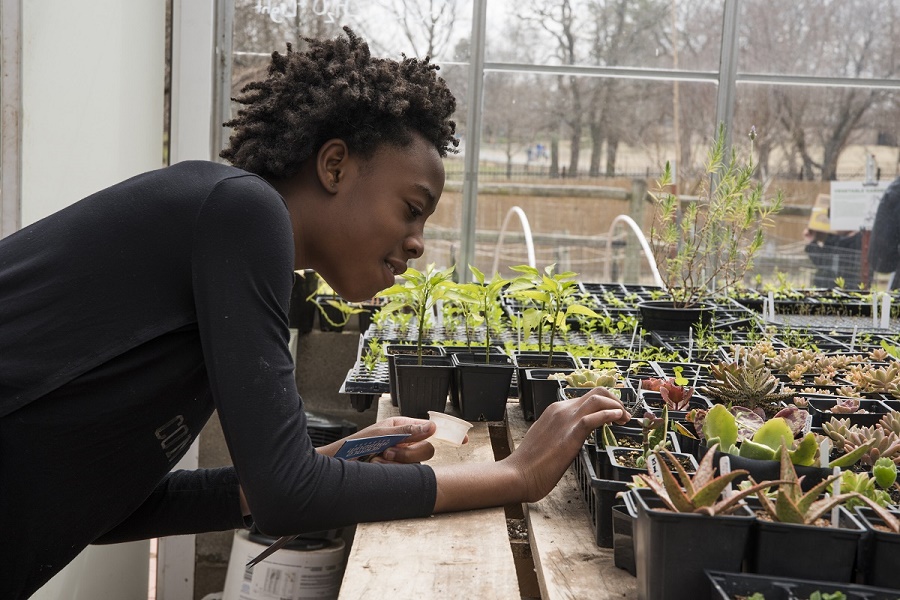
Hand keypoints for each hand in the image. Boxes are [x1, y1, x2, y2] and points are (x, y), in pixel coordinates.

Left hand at [317, 416, 450, 463]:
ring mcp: (400, 459)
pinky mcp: (396, 473)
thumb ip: (408, 431)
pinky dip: (391, 470)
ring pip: (417, 464)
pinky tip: (377, 467)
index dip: (446, 434)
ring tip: (378, 459)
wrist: (338, 466)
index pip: (429, 429)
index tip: (462, 439)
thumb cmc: (355, 445)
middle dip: (410, 453)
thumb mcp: (382, 434)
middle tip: (389, 451)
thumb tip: (432, 427)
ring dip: (397, 462)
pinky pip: (405, 474)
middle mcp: (404, 442)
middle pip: (426, 450)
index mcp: (402, 427)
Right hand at [504, 387, 629, 502]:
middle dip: (615, 400)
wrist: (518, 474)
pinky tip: (618, 418)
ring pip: (597, 399)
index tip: (615, 415)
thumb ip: (560, 433)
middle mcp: (561, 410)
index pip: (586, 398)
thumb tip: (572, 438)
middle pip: (595, 393)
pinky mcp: (570, 435)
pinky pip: (593, 418)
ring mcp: (565, 421)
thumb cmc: (531, 464)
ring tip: (625, 419)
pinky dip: (609, 414)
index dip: (605, 404)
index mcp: (555, 411)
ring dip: (616, 406)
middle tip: (624, 415)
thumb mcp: (547, 440)